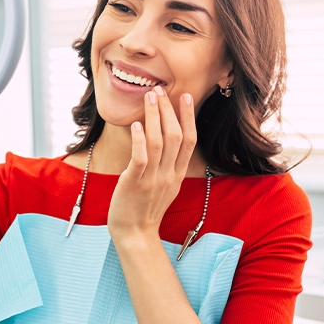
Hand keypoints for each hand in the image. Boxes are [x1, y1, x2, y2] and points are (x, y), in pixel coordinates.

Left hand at [108, 86, 196, 241]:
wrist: (134, 233)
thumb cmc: (145, 207)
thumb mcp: (165, 186)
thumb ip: (168, 165)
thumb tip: (166, 142)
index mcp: (178, 174)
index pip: (189, 141)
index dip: (188, 117)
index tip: (185, 97)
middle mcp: (169, 175)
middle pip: (175, 136)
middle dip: (169, 110)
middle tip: (161, 90)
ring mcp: (153, 179)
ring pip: (159, 142)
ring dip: (155, 117)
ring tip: (150, 97)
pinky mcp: (135, 183)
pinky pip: (141, 158)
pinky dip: (141, 139)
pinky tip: (138, 124)